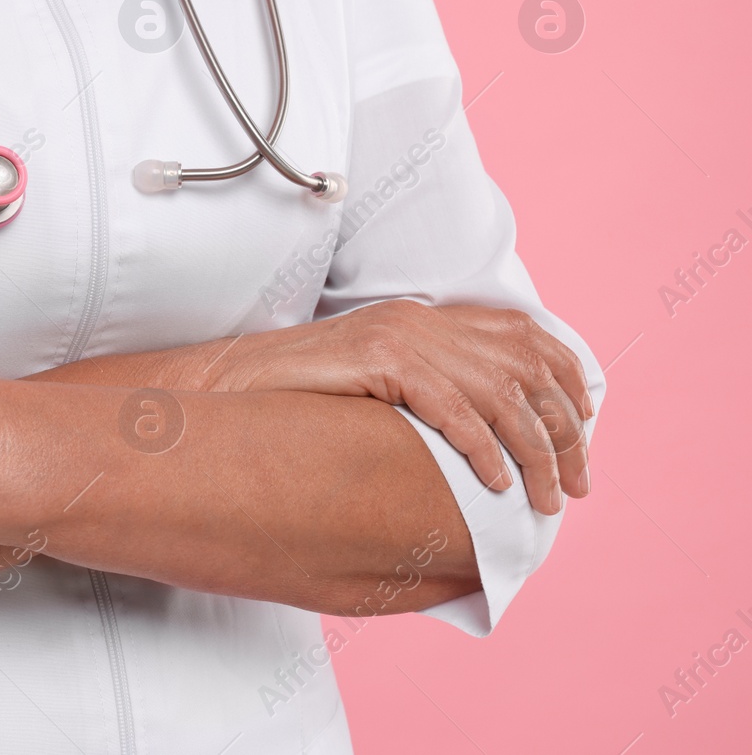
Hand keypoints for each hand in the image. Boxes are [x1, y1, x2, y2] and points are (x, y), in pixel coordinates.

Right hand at [208, 301, 590, 514]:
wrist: (233, 382)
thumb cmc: (296, 395)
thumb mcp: (373, 382)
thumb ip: (423, 388)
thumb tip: (478, 432)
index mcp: (425, 318)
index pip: (523, 335)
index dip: (565, 378)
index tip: (584, 426)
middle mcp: (422, 320)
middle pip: (527, 368)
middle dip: (564, 431)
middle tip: (577, 483)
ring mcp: (403, 337)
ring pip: (502, 395)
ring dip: (536, 453)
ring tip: (547, 498)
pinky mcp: (383, 360)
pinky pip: (455, 408)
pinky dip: (485, 449)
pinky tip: (496, 483)